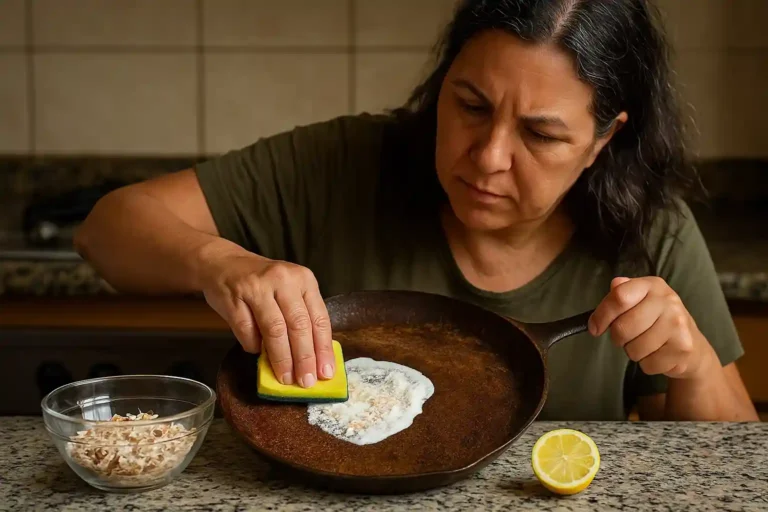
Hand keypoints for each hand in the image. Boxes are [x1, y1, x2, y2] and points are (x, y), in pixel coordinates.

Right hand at [198, 242, 333, 387]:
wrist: (223, 264)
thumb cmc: (262, 283)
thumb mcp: (289, 290)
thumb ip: (301, 317)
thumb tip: (314, 360)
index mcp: (303, 279)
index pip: (319, 318)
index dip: (323, 348)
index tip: (326, 373)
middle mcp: (283, 280)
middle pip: (299, 325)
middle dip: (304, 358)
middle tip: (306, 381)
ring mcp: (257, 288)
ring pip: (275, 330)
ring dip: (282, 359)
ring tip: (286, 378)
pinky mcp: (234, 298)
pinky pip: (247, 331)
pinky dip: (254, 347)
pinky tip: (258, 355)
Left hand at [588, 276, 716, 379]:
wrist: (692, 345)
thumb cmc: (657, 320)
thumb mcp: (640, 300)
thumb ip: (622, 292)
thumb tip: (613, 286)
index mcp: (652, 285)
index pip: (619, 296)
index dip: (602, 315)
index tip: (595, 328)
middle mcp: (668, 301)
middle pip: (622, 327)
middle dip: (618, 338)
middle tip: (626, 338)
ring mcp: (678, 325)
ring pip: (634, 349)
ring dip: (633, 352)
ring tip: (646, 344)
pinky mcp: (683, 348)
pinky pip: (648, 364)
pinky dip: (647, 364)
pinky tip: (658, 354)